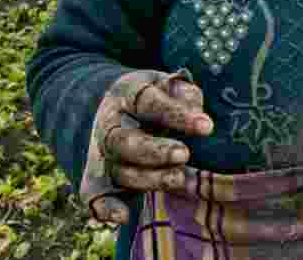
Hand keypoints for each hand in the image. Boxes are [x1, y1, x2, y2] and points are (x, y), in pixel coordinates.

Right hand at [80, 68, 213, 224]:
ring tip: (180, 179)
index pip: (148, 103)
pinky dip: (106, 209)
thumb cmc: (158, 97)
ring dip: (149, 179)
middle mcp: (109, 125)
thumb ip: (184, 94)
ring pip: (119, 171)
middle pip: (123, 141)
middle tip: (184, 155)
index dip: (177, 115)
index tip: (207, 126)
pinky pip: (95, 196)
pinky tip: (124, 217)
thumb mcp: (170, 85)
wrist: (122, 108)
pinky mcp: (101, 179)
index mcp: (126, 95)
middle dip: (154, 151)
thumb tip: (194, 109)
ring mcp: (103, 154)